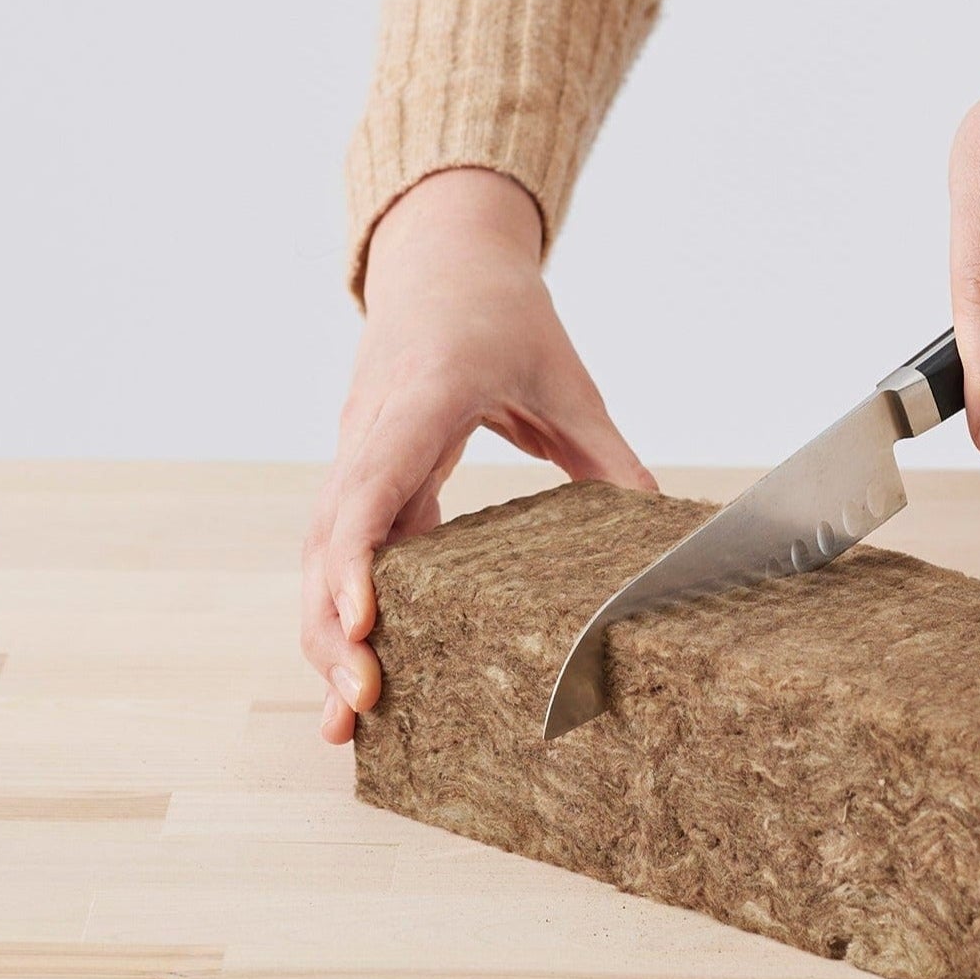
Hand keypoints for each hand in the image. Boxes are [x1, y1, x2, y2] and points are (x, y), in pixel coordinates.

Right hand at [300, 167, 656, 742]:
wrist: (443, 258)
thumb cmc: (504, 312)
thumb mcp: (568, 379)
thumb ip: (608, 455)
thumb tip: (658, 532)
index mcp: (424, 396)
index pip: (372, 484)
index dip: (359, 560)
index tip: (365, 625)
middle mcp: (372, 429)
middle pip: (329, 539)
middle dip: (334, 626)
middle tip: (359, 707)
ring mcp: (357, 451)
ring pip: (321, 552)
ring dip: (325, 632)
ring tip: (345, 720)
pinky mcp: (360, 471)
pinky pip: (340, 546)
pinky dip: (341, 608)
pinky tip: (359, 672)